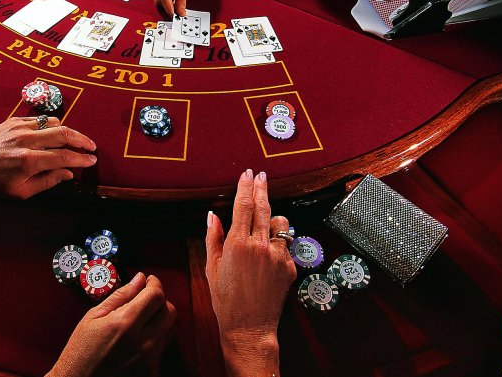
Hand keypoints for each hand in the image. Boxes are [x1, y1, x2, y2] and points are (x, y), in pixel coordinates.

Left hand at [0, 116, 96, 198]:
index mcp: (28, 161)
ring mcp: (20, 128)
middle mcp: (26, 141)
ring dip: (68, 131)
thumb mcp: (20, 192)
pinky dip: (51, 126)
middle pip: (64, 133)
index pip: (64, 156)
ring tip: (75, 141)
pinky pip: (40, 120)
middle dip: (82, 140)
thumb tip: (69, 173)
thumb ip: (48, 181)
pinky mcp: (14, 121)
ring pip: (54, 122)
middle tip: (91, 146)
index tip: (91, 160)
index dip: (81, 158)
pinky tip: (55, 134)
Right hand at [47, 273, 176, 376]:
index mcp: (125, 323)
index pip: (156, 296)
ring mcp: (149, 359)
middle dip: (159, 299)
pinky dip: (156, 337)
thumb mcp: (93, 317)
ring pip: (170, 328)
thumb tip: (139, 279)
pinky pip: (163, 346)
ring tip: (141, 319)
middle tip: (145, 298)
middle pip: (169, 311)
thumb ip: (120, 296)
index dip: (155, 283)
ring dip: (160, 318)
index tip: (149, 280)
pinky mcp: (152, 372)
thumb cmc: (80, 351)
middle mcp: (143, 342)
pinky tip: (139, 338)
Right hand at [205, 169, 295, 376]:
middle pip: (263, 207)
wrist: (249, 327)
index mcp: (237, 243)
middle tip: (261, 175)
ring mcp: (277, 256)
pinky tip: (267, 254)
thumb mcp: (212, 267)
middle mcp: (259, 246)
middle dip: (262, 188)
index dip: (245, 186)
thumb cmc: (226, 299)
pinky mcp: (290, 267)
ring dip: (272, 219)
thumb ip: (213, 237)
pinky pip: (285, 245)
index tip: (247, 174)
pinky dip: (277, 244)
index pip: (243, 205)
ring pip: (280, 224)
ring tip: (264, 222)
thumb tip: (212, 215)